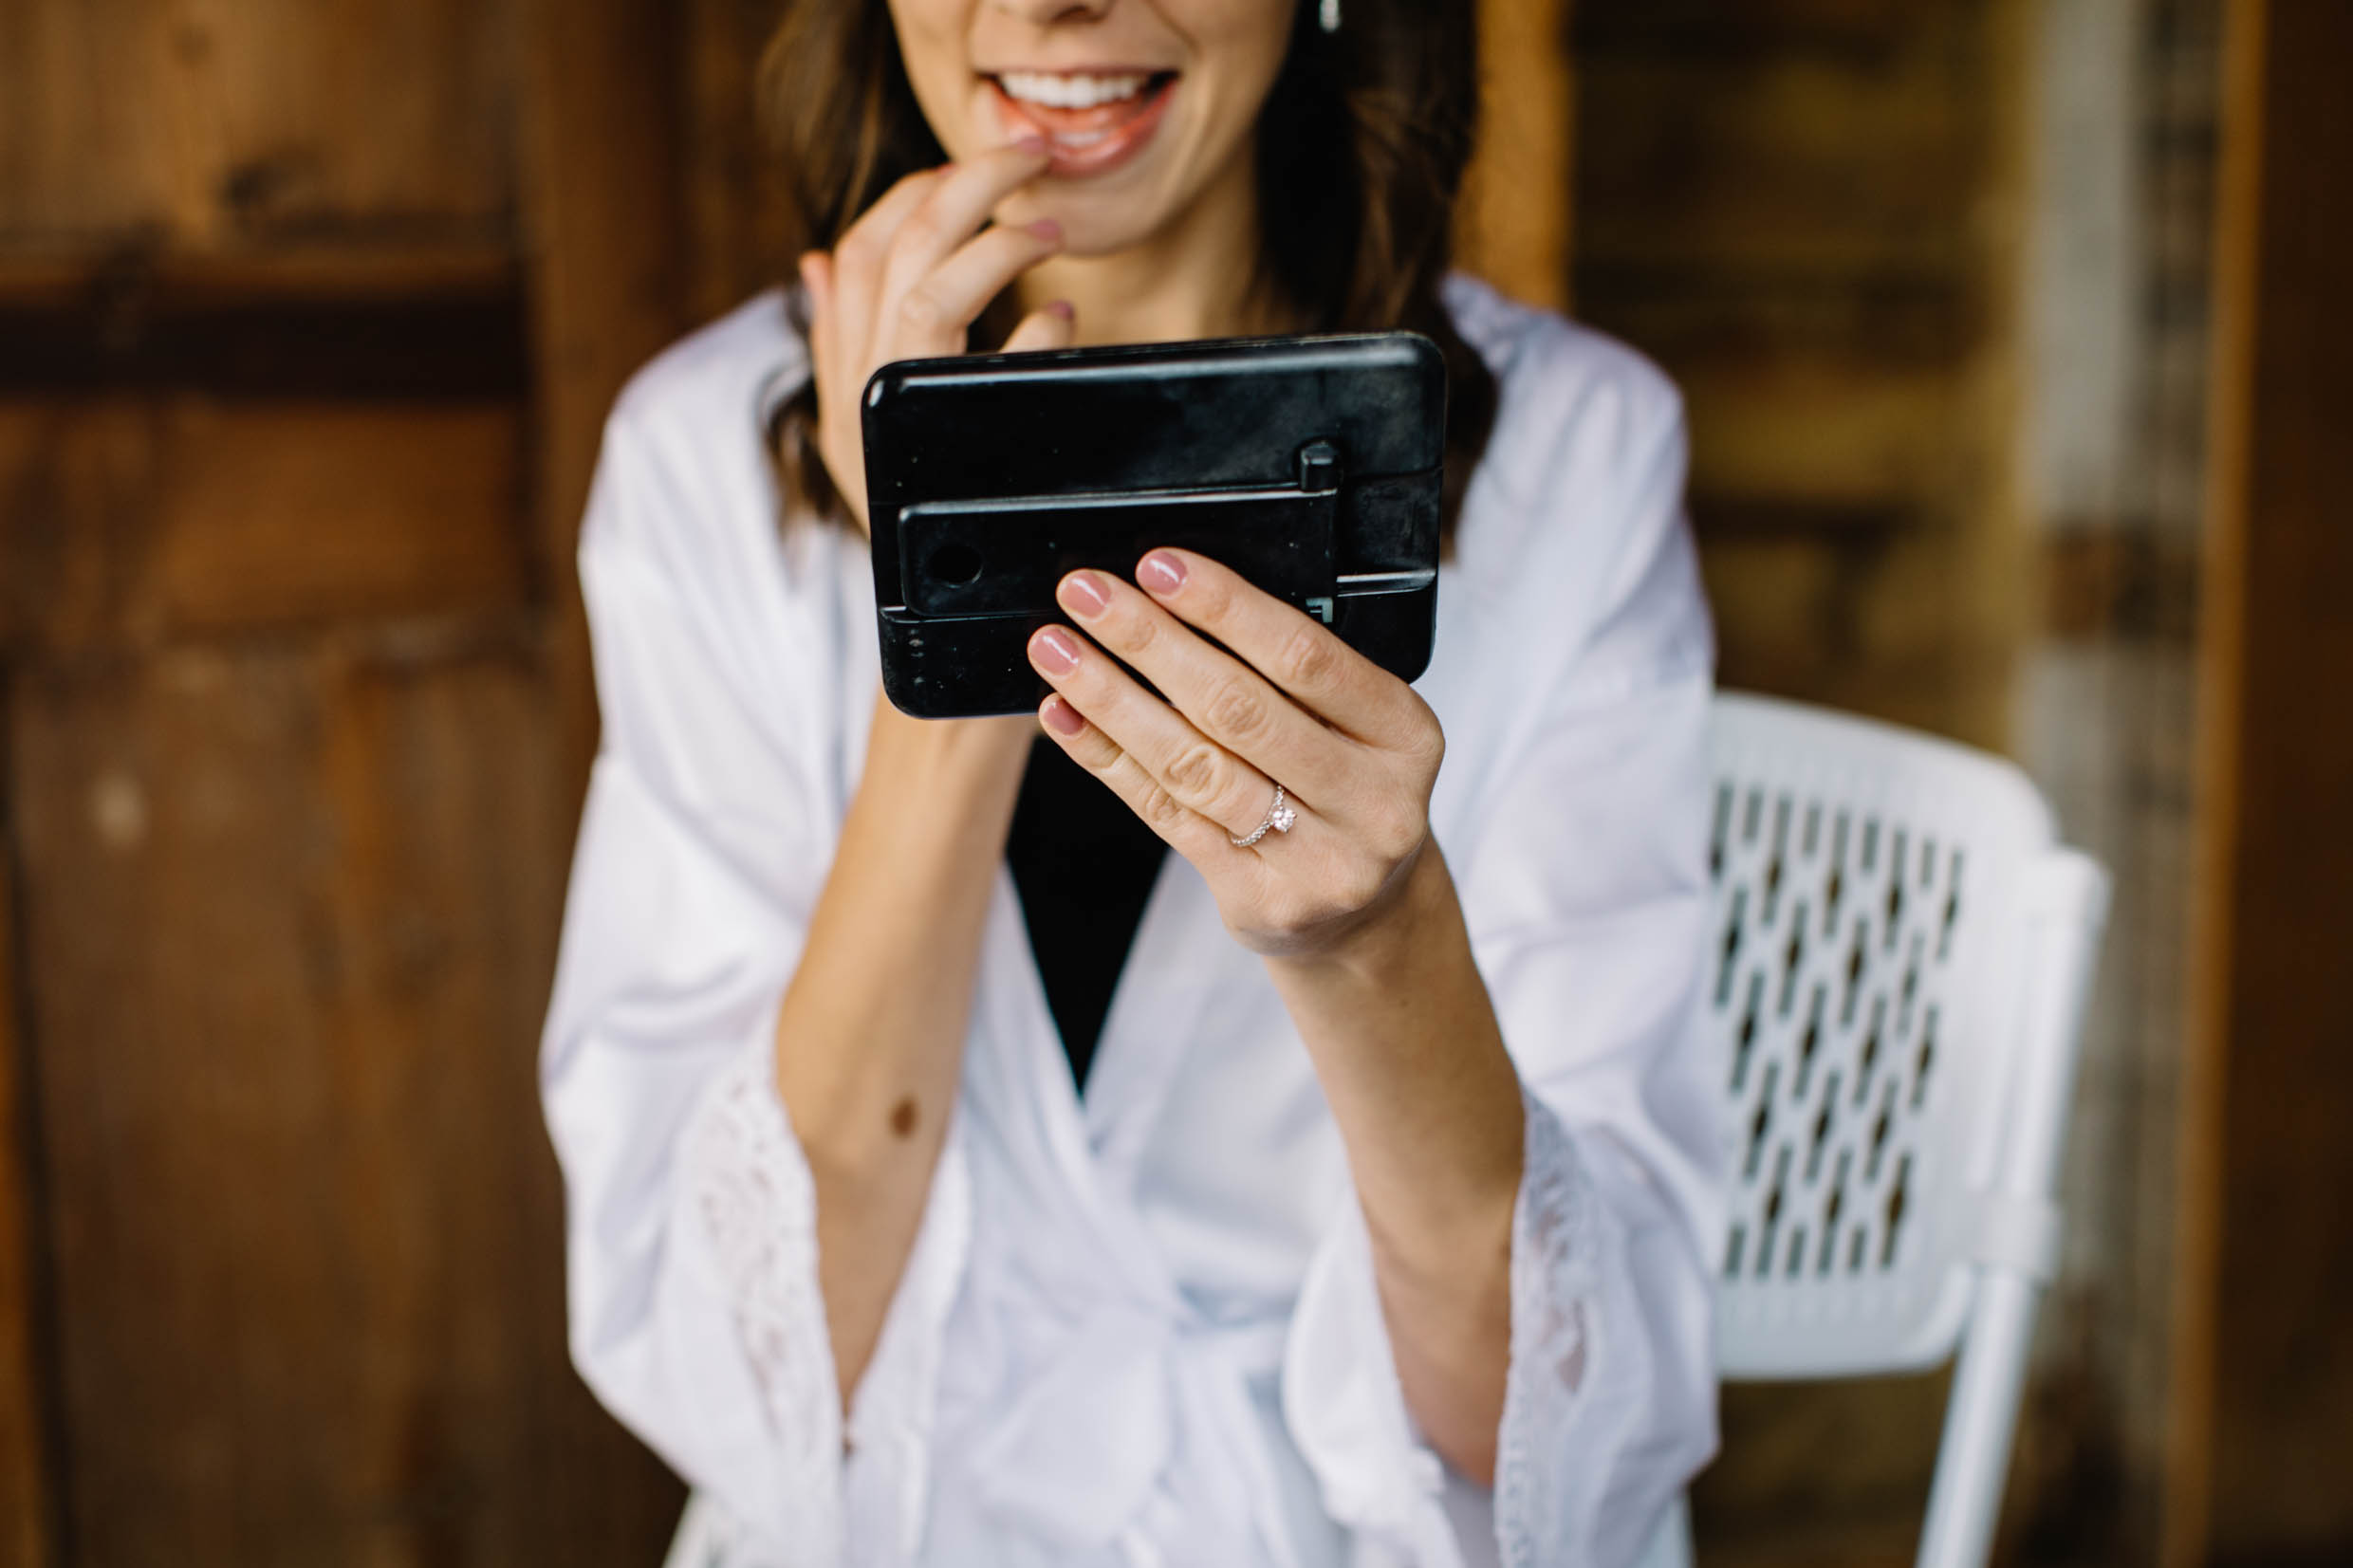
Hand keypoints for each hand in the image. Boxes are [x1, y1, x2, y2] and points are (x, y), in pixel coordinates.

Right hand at [798, 139, 1076, 534]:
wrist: (922, 614)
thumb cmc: (910, 516)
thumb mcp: (863, 428)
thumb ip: (840, 342)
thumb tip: (814, 262)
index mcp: (843, 373)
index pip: (860, 250)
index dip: (912, 196)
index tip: (967, 169)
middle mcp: (857, 390)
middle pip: (897, 248)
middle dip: (967, 183)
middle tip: (1030, 155)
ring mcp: (892, 420)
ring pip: (927, 295)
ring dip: (998, 246)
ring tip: (1050, 231)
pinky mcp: (938, 453)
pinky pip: (980, 376)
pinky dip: (1029, 335)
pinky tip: (1062, 316)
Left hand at [1027, 551, 1445, 957]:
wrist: (1368, 914)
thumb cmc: (1349, 791)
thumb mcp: (1359, 726)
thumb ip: (1291, 676)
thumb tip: (1171, 598)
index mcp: (1405, 734)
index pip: (1305, 656)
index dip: (1226, 606)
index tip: (1159, 566)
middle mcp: (1372, 801)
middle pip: (1239, 709)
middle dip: (1152, 641)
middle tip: (1088, 595)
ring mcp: (1318, 861)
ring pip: (1193, 766)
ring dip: (1113, 699)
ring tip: (1059, 651)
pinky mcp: (1260, 899)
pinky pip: (1166, 814)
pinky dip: (1107, 758)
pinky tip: (1068, 716)